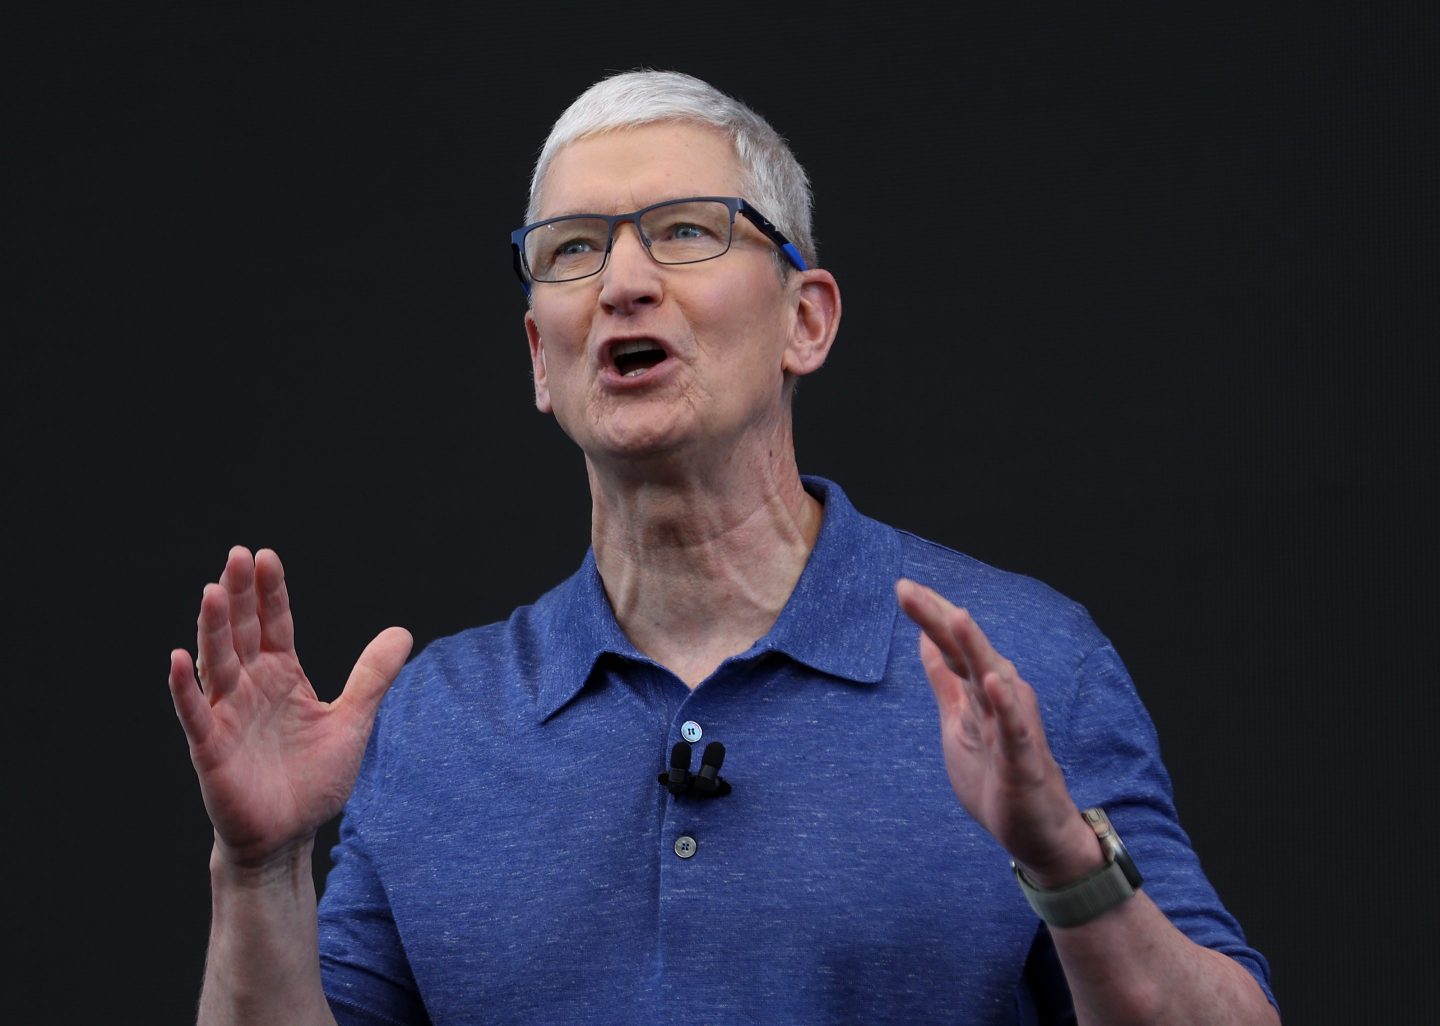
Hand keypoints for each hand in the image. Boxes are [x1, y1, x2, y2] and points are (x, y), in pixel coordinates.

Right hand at [168, 547, 411, 869]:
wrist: (288, 836)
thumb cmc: (313, 779)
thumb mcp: (352, 721)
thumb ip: (373, 677)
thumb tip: (402, 631)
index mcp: (282, 677)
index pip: (274, 624)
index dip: (271, 592)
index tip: (266, 555)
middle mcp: (250, 688)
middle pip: (243, 632)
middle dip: (241, 595)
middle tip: (237, 554)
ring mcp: (227, 715)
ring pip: (217, 663)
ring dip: (214, 628)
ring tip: (212, 590)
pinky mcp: (210, 748)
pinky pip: (195, 713)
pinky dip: (185, 687)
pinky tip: (178, 658)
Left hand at [895, 579, 1099, 884]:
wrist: (1037, 832)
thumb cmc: (996, 775)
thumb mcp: (957, 722)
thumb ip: (944, 680)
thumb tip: (925, 638)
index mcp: (979, 690)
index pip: (952, 645)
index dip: (930, 615)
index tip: (903, 586)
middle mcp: (999, 698)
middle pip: (967, 651)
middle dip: (939, 618)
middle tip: (907, 589)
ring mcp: (1013, 726)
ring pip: (993, 678)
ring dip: (976, 647)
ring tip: (957, 615)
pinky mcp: (1023, 759)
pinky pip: (1014, 728)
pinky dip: (1004, 703)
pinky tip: (990, 681)